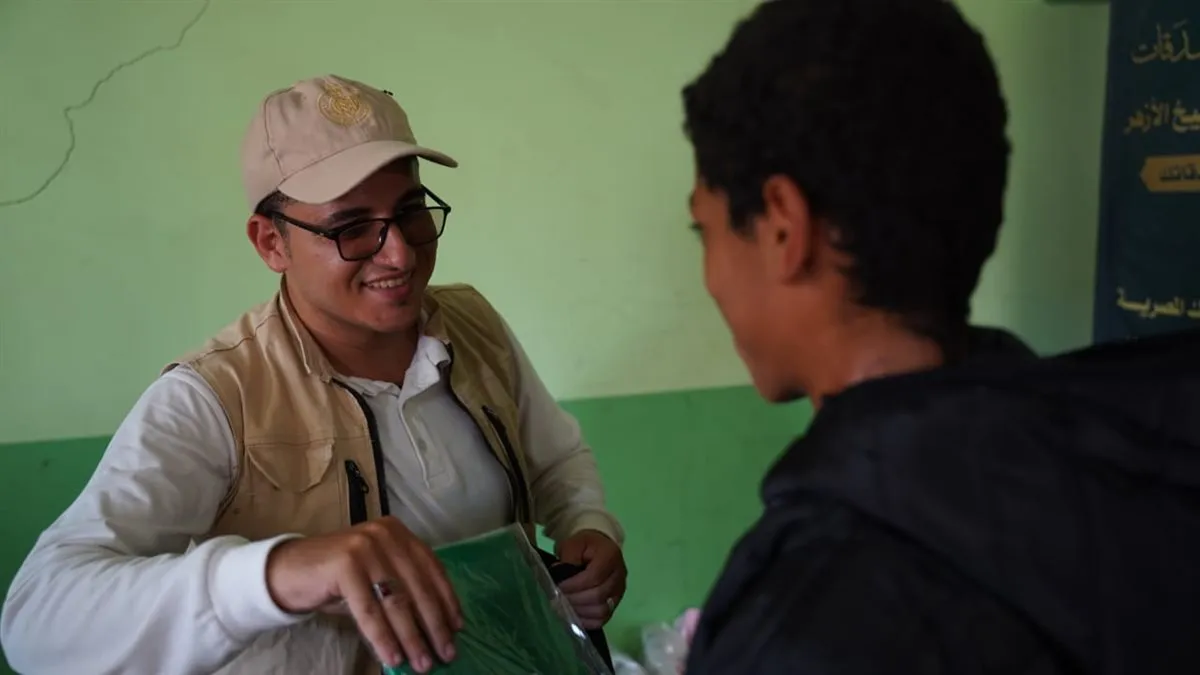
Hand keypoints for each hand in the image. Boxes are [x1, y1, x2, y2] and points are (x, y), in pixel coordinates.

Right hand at [265, 517, 461, 672]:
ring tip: (421, 663)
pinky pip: (370, 609)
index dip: (447, 601)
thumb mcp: (378, 579)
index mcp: (399, 534)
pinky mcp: (345, 563)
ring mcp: (365, 546)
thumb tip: (438, 629)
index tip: (457, 629)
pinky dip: (383, 637)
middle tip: (445, 655)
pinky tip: (392, 657)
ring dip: (412, 637)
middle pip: (418, 587)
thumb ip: (405, 591)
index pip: (432, 570)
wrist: (287, 572)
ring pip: (396, 601)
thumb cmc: (338, 580)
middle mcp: (385, 534)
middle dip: (434, 626)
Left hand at [555, 529, 626, 628]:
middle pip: (598, 596)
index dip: (574, 585)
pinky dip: (587, 621)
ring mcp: (619, 592)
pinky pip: (603, 619)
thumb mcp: (573, 544)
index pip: (594, 577)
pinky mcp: (615, 604)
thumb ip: (568, 558)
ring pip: (602, 611)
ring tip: (564, 607)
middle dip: (574, 600)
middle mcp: (619, 575)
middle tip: (556, 599)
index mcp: (610, 556)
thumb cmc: (584, 546)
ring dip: (580, 612)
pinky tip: (573, 615)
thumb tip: (560, 578)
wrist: (598, 548)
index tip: (557, 586)